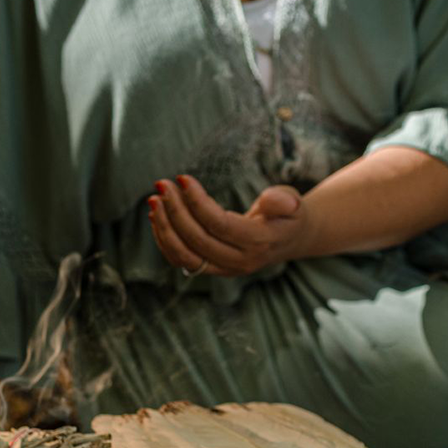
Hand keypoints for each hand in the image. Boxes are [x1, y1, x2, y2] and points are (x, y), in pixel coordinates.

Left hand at [148, 174, 303, 276]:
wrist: (290, 239)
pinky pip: (181, 260)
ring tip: (154, 200)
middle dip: (175, 211)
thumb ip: (283, 201)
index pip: (220, 224)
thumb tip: (275, 201)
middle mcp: (241, 261)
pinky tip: (157, 216)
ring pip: (185, 255)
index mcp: (260, 242)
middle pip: (198, 240)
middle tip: (162, 184)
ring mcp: (225, 269)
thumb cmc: (288, 214)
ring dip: (165, 228)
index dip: (198, 202)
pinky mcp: (212, 269)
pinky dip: (164, 240)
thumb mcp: (293, 203)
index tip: (182, 178)